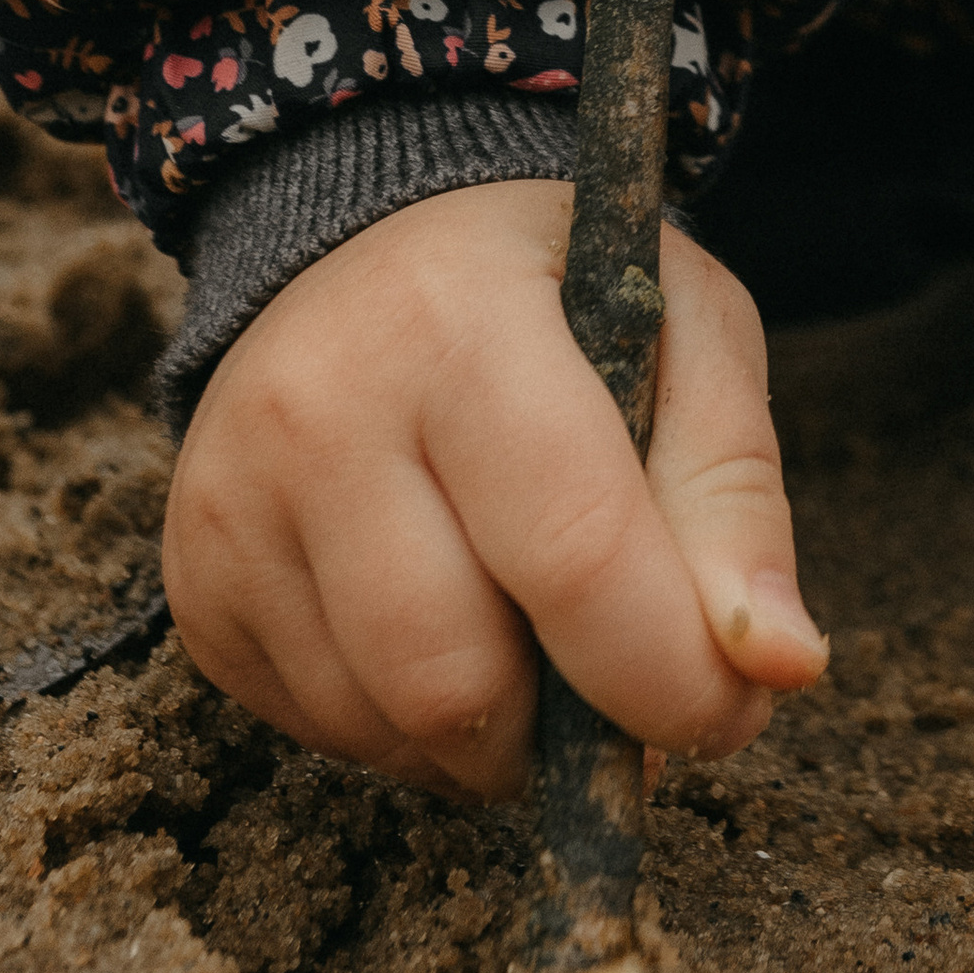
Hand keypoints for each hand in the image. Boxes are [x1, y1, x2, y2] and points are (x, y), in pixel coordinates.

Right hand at [164, 179, 824, 799]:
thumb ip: (735, 491)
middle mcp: (318, 411)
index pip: (571, 552)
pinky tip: (446, 623)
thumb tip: (776, 667)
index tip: (734, 710)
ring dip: (496, 735)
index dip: (667, 673)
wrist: (370, 237)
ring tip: (538, 630)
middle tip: (628, 681)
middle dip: (574, 728)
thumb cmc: (558, 284)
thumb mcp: (684, 325)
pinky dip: (411, 725)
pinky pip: (321, 734)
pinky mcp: (198, 586)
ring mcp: (234, 504)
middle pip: (459, 677)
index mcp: (457, 321)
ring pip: (388, 728)